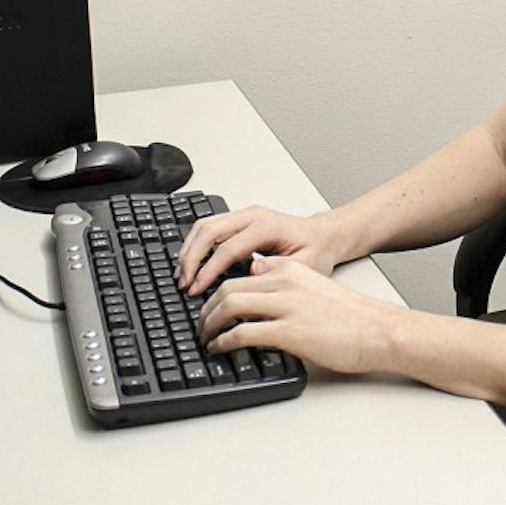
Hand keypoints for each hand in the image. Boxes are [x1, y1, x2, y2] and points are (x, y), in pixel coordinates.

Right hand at [175, 205, 347, 295]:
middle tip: (182, 283)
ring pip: (205, 225)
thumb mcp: (306, 265)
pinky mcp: (240, 220)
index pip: (227, 248)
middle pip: (208, 230)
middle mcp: (252, 216)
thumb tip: (252, 273)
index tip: (196, 289)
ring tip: (181, 275)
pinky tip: (191, 263)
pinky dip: (196, 244)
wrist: (324, 235)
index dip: (208, 270)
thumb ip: (279, 269)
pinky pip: (210, 227)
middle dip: (190, 258)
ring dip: (189, 249)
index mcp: (266, 226)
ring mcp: (244, 215)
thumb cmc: (316, 250)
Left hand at [197, 257, 401, 373]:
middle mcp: (284, 282)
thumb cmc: (351, 316)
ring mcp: (286, 306)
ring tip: (205, 339)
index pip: (238, 274)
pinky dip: (223, 342)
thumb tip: (255, 274)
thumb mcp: (313, 285)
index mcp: (290, 270)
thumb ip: (283, 279)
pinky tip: (220, 349)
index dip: (214, 292)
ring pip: (229, 306)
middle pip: (227, 288)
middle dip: (205, 310)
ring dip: (209, 325)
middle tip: (199, 326)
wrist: (378, 330)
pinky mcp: (289, 332)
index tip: (207, 308)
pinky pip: (243, 333)